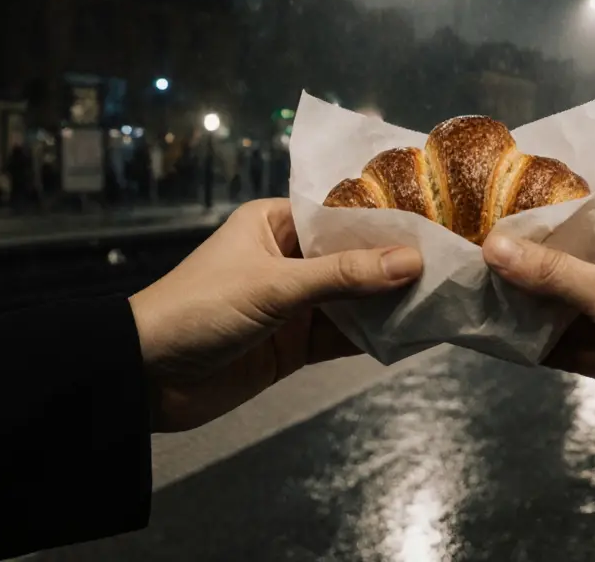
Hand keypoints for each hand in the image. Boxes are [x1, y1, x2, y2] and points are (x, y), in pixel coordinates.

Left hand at [129, 199, 422, 431]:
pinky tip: (412, 335)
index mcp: (274, 224)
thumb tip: (412, 261)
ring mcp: (292, 303)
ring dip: (389, 303)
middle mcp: (287, 257)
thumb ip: (343, 276)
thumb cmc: (198, 309)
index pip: (341, 214)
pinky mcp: (293, 344)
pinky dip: (373, 337)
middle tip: (451, 264)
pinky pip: (343, 336)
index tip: (436, 223)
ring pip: (353, 299)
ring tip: (443, 298)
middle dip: (395, 264)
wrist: (143, 380)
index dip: (386, 220)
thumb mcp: (273, 287)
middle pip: (353, 257)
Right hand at [483, 228, 594, 477]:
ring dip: (534, 313)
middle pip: (576, 275)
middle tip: (479, 270)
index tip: (495, 234)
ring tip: (484, 301)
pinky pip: (575, 347)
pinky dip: (545, 345)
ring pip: (572, 314)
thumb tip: (494, 247)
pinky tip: (508, 339)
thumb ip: (553, 273)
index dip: (545, 237)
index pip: (591, 235)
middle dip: (532, 277)